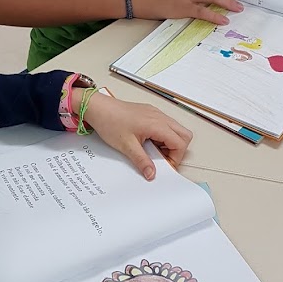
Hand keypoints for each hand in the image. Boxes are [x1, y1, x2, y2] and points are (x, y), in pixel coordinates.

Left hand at [76, 92, 192, 178]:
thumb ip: (142, 161)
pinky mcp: (150, 113)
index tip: (164, 165)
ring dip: (169, 143)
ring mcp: (155, 113)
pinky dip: (162, 136)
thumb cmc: (110, 121)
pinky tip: (147, 142)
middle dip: (177, 150)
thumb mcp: (127, 146)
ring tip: (152, 150)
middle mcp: (159, 117)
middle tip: (162, 159)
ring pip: (175, 129)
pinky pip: (165, 125)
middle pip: (184, 135)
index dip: (176, 157)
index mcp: (157, 124)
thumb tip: (151, 173)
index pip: (180, 143)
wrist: (98, 108)